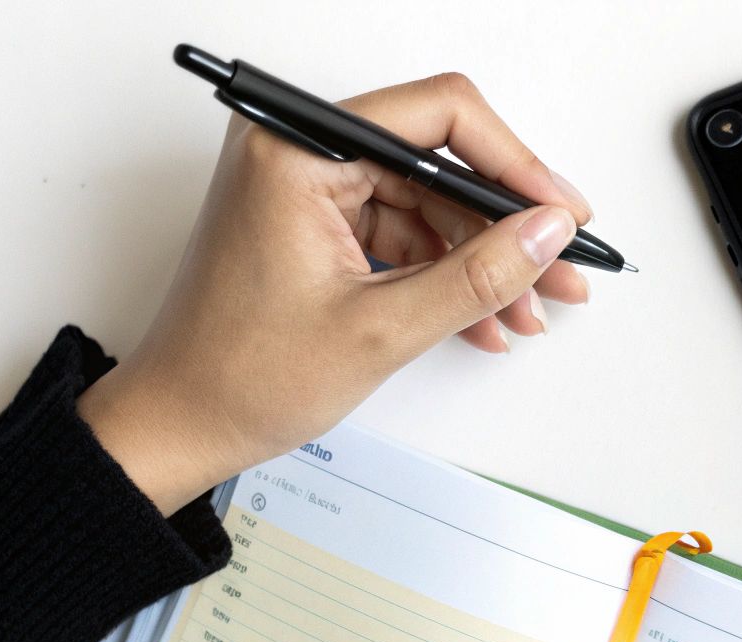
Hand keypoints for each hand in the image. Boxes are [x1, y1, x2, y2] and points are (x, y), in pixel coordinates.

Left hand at [76, 72, 593, 515]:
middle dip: (506, 222)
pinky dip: (448, 273)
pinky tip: (484, 315)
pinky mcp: (317, 222)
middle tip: (560, 262)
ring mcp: (308, 188)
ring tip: (527, 306)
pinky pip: (406, 230)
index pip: (436, 117)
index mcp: (297, 152)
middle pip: (439, 160)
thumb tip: (547, 232)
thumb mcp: (381, 329)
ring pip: (430, 202)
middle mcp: (299, 153)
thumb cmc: (239, 375)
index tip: (558, 210)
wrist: (181, 425)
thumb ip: (477, 275)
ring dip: (484, 257)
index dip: (513, 163)